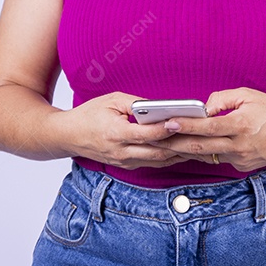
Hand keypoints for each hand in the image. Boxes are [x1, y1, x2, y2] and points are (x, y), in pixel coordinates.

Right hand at [58, 92, 187, 168]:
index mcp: (115, 133)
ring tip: (197, 142)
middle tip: (198, 134)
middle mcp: (121, 152)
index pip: (146, 134)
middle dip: (179, 143)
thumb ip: (136, 103)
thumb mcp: (111, 100)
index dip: (165, 128)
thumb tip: (160, 106)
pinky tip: (183, 149)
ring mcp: (124, 161)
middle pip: (156, 151)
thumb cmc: (89, 114)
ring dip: (178, 153)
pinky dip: (169, 156)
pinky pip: (152, 163)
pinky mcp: (127, 165)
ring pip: (158, 160)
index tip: (182, 121)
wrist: (68, 135)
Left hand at [153, 87, 265, 170]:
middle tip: (155, 137)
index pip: (208, 126)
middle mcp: (240, 145)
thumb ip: (223, 99)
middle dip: (175, 142)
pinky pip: (217, 158)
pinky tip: (188, 146)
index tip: (168, 121)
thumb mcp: (249, 95)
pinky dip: (203, 152)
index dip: (187, 124)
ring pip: (205, 156)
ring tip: (163, 143)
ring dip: (183, 150)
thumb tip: (203, 109)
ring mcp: (240, 159)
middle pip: (200, 147)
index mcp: (242, 125)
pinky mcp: (240, 167)